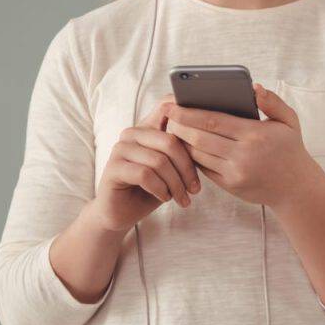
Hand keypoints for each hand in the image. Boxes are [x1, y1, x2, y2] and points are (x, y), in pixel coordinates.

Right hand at [92, 95, 200, 233]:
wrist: (123, 212)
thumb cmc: (154, 187)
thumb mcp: (174, 167)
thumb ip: (186, 149)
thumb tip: (211, 135)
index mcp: (148, 126)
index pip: (169, 111)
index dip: (189, 119)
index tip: (207, 138)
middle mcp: (132, 133)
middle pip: (170, 141)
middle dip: (187, 168)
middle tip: (195, 189)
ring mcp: (120, 149)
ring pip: (159, 161)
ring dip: (176, 184)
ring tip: (182, 198)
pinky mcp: (112, 168)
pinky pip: (144, 175)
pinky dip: (160, 189)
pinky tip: (165, 198)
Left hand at [163, 83, 316, 208]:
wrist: (296, 188)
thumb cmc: (291, 149)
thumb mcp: (289, 121)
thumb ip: (273, 101)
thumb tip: (253, 88)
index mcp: (255, 135)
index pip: (213, 121)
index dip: (189, 113)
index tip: (173, 105)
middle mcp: (242, 155)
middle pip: (200, 138)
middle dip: (179, 126)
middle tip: (167, 116)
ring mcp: (234, 173)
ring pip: (198, 155)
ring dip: (183, 142)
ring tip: (174, 129)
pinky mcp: (230, 185)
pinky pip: (204, 169)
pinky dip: (193, 157)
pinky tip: (188, 146)